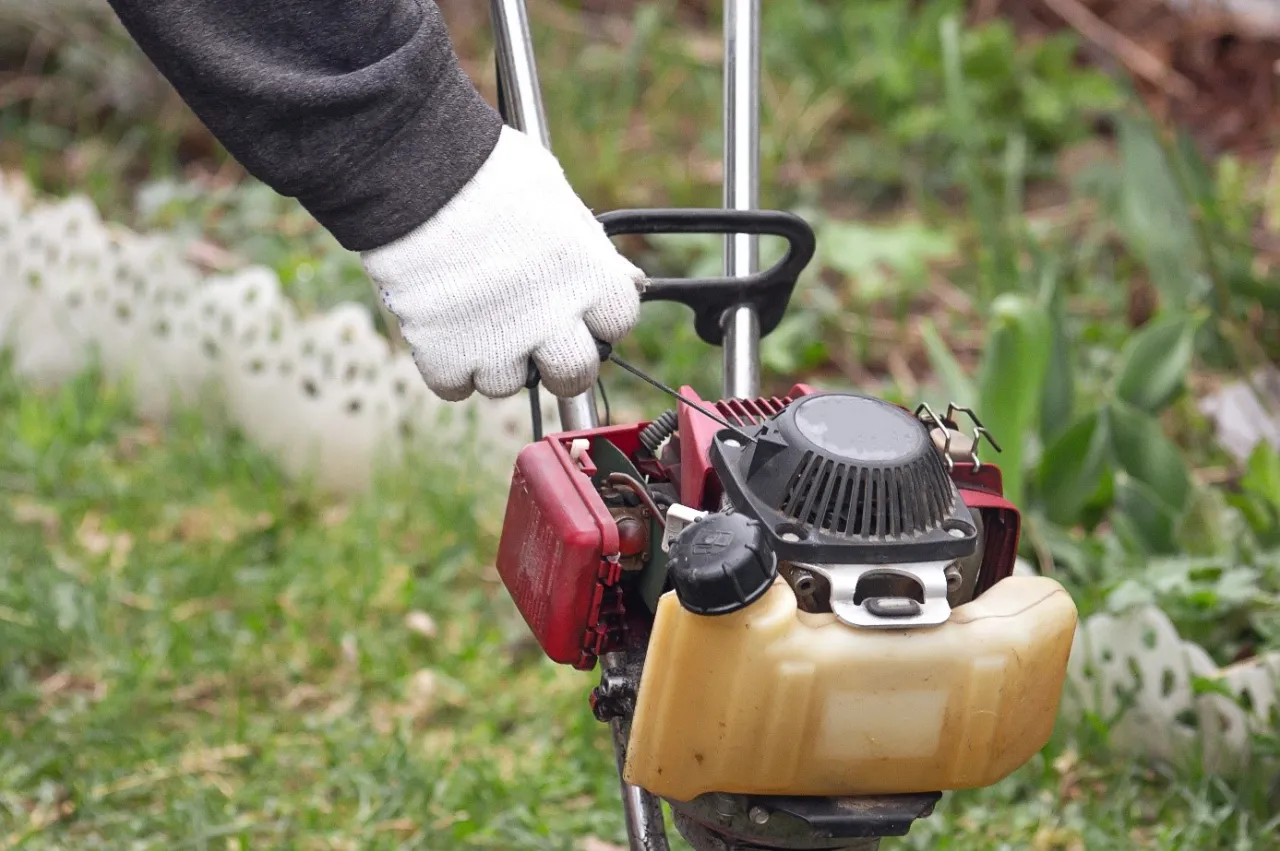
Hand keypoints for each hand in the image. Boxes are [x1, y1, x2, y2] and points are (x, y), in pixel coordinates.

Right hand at [361, 126, 644, 401]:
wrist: (416, 168)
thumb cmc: (487, 171)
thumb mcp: (557, 197)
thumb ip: (592, 249)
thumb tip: (626, 281)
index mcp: (589, 277)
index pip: (617, 323)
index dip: (596, 315)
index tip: (576, 305)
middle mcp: (551, 319)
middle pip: (574, 376)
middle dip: (558, 362)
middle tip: (535, 339)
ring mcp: (498, 343)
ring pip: (507, 384)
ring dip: (494, 358)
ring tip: (474, 314)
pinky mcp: (444, 354)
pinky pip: (455, 386)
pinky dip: (448, 365)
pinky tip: (443, 327)